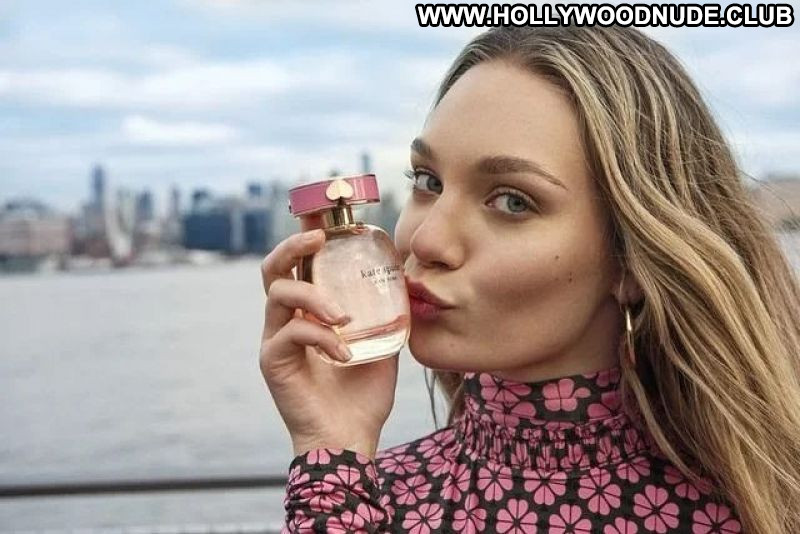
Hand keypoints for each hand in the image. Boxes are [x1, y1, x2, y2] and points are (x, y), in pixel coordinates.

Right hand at [259, 229, 398, 458]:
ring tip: (344, 317)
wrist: (350, 439)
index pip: (300, 266)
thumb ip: (385, 314)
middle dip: (293, 244)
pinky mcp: (273, 361)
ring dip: (314, 297)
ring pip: (279, 293)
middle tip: (319, 237)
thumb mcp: (383, 344)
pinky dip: (321, 337)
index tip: (323, 216)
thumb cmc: (363, 395)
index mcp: (309, 313)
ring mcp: (276, 339)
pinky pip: (292, 333)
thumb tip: (406, 281)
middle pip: (274, 268)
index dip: (305, 237)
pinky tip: (344, 355)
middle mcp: (287, 321)